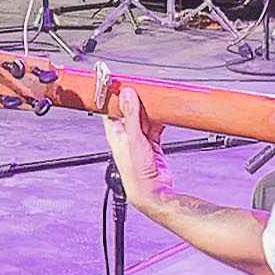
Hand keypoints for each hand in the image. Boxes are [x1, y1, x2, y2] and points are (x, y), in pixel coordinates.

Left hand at [99, 81, 170, 201]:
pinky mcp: (152, 146)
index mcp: (115, 135)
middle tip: (141, 88)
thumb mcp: (134, 139)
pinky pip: (155, 129)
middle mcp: (126, 138)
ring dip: (148, 111)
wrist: (150, 191)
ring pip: (143, 120)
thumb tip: (126, 95)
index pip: (110, 110)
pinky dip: (159, 121)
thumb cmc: (135, 173)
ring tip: (154, 100)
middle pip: (129, 113)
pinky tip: (163, 116)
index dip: (113, 97)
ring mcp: (139, 142)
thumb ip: (131, 116)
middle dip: (135, 101)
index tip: (117, 84)